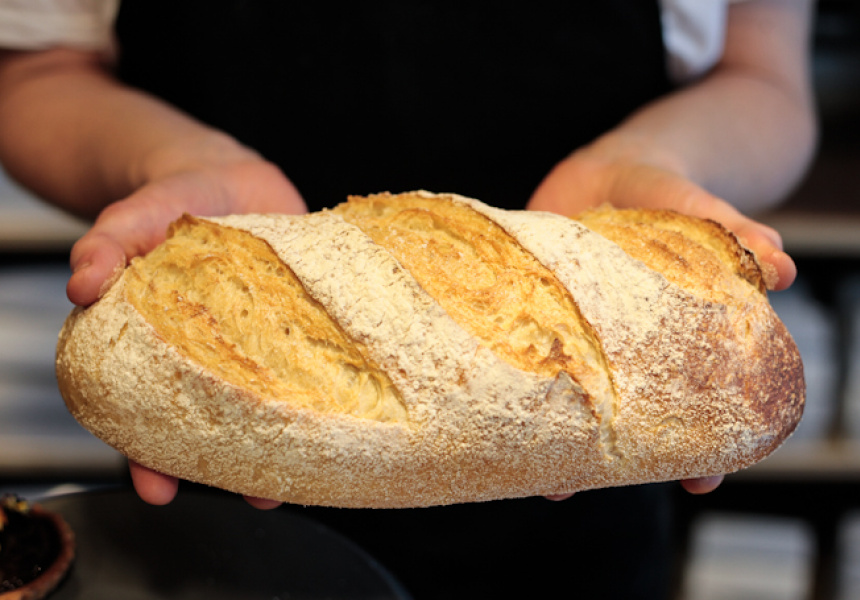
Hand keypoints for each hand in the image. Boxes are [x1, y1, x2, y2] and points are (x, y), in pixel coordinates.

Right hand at [68, 158, 305, 506]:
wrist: (229, 178)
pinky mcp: (305, 321)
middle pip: (220, 422)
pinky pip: (321, 356)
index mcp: (164, 346)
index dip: (148, 457)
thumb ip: (106, 243)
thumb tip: (82, 282)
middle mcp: (216, 354)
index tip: (158, 490)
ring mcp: (266, 342)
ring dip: (293, 436)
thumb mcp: (134, 216)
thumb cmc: (173, 202)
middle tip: (257, 494)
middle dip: (236, 464)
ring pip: (277, 401)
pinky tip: (352, 400)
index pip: (147, 414)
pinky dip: (334, 380)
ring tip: (312, 464)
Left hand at [530, 143, 797, 499]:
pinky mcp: (537, 319)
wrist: (606, 174)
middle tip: (586, 488)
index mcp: (677, 338)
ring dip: (556, 436)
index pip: (701, 405)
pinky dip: (513, 382)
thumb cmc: (665, 196)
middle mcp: (626, 352)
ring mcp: (578, 340)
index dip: (707, 449)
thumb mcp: (697, 210)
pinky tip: (497, 404)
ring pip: (572, 401)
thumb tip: (780, 263)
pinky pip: (525, 358)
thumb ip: (730, 233)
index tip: (702, 483)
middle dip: (612, 458)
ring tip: (539, 476)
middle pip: (628, 418)